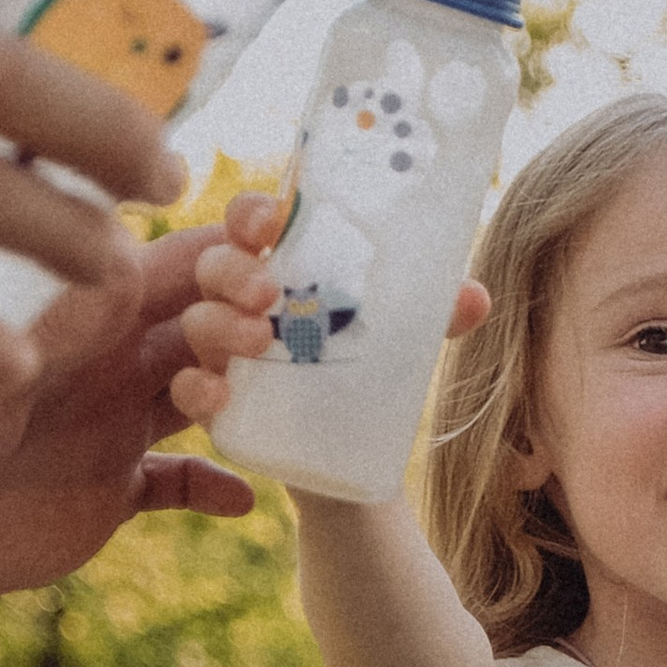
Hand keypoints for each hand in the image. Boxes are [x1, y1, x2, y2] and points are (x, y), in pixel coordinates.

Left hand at [0, 224, 264, 600]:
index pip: (176, 259)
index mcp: (78, 309)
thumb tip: (135, 264)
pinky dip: (217, 489)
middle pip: (207, 322)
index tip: (264, 243)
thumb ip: (59, 320)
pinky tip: (241, 501)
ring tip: (219, 400)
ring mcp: (111, 425)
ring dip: (237, 392)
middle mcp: (105, 359)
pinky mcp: (108, 495)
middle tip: (257, 326)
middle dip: (244, 315)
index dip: (230, 246)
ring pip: (208, 394)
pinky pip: (181, 486)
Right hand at [165, 188, 489, 425]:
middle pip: (214, 265)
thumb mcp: (402, 337)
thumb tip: (477, 298)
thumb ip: (434, 313)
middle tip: (268, 290)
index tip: (273, 217)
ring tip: (260, 339)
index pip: (251, 223)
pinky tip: (220, 393)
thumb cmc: (369, 367)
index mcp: (281, 267)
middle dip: (234, 270)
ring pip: (199, 323)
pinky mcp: (217, 403)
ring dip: (220, 324)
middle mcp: (240, 301)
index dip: (252, 213)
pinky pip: (189, 391)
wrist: (353, 453)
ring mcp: (222, 350)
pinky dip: (198, 389)